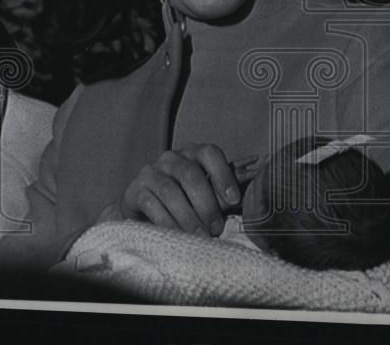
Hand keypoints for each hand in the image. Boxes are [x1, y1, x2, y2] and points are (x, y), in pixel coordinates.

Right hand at [103, 144, 242, 236]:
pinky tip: (178, 235)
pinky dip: (168, 222)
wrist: (145, 213)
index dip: (223, 175)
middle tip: (217, 228)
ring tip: (200, 236)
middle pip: (190, 174)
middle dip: (206, 204)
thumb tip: (254, 178)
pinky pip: (151, 205)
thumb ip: (226, 188)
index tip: (234, 200)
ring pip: (170, 191)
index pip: (210, 153)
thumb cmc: (186, 200)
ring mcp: (151, 172)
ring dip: (188, 217)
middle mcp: (171, 158)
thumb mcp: (207, 192)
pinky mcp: (134, 190)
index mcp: (194, 153)